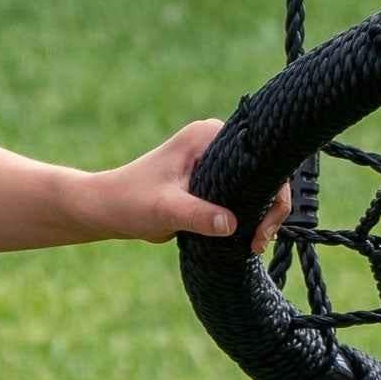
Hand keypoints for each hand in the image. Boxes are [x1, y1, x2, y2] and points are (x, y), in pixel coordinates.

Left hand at [98, 118, 293, 254]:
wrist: (108, 209)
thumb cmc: (130, 201)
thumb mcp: (164, 209)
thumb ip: (197, 214)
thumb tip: (232, 224)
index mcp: (206, 135)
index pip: (260, 158)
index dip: (272, 192)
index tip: (262, 228)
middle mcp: (215, 142)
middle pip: (264, 173)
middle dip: (270, 207)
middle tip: (259, 242)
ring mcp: (215, 160)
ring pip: (257, 186)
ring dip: (261, 214)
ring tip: (254, 244)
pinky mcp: (212, 179)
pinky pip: (243, 195)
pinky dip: (249, 216)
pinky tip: (247, 239)